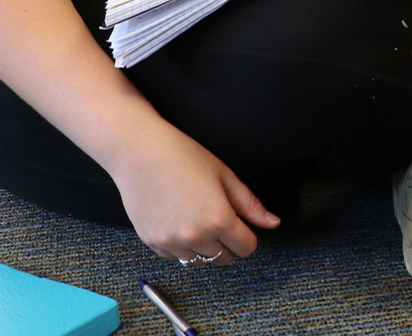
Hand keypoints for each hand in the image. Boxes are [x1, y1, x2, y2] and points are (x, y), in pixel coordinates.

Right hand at [111, 121, 280, 266]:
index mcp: (218, 219)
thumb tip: (273, 222)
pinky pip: (175, 256)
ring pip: (199, 260)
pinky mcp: (152, 242)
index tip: (241, 226)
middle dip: (226, 243)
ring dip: (202, 246)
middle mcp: (195, 236)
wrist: (138, 151)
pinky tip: (177, 220)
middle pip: (223, 258)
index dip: (247, 236)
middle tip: (217, 218)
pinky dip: (180, 245)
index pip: (246, 248)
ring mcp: (171, 241)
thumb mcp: (224, 175)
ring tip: (195, 218)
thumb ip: (250, 204)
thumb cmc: (181, 156)